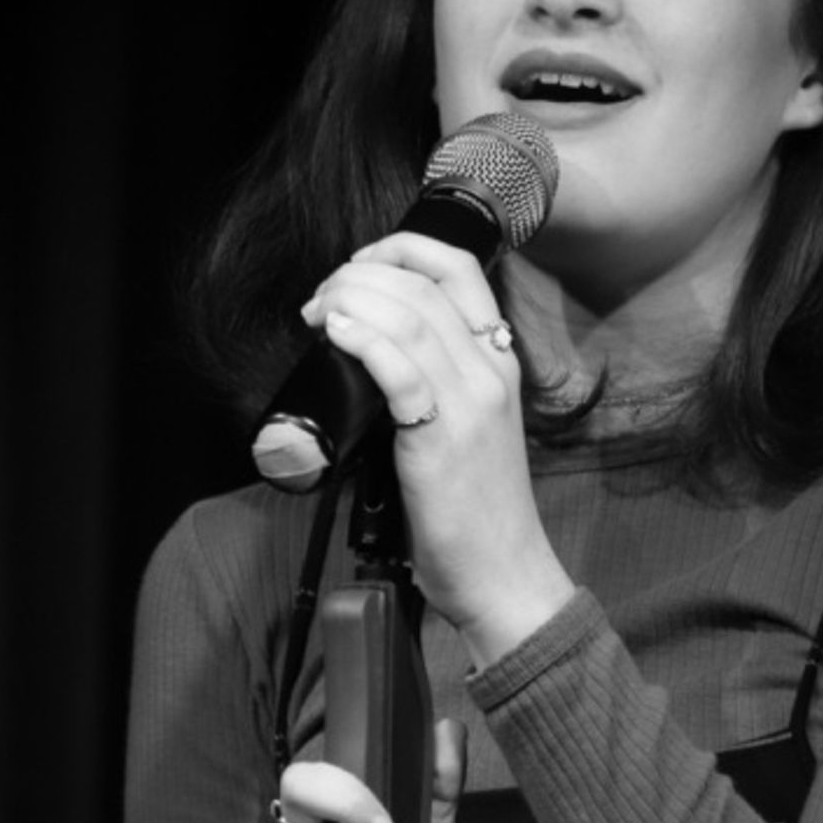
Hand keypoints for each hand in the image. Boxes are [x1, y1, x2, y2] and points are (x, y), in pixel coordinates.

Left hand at [300, 234, 574, 662]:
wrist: (504, 573)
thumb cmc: (476, 510)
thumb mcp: (467, 427)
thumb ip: (433, 384)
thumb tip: (370, 353)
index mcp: (499, 361)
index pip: (459, 269)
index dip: (401, 249)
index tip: (358, 268)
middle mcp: (490, 370)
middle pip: (422, 286)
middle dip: (357, 277)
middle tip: (320, 302)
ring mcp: (471, 402)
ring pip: (407, 316)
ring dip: (349, 301)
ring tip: (318, 316)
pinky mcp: (442, 437)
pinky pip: (399, 368)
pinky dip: (361, 339)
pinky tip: (334, 335)